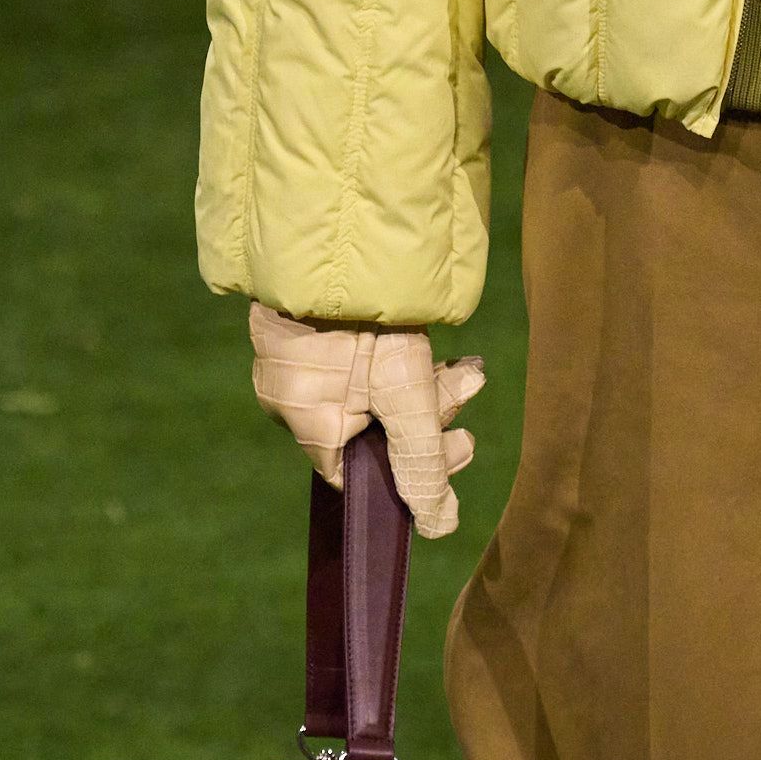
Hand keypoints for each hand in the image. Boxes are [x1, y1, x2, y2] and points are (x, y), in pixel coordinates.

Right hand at [248, 302, 485, 542]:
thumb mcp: (406, 395)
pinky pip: (356, 357)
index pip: (362, 471)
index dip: (414, 467)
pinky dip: (398, 358)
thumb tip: (439, 527)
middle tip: (469, 393)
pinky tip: (439, 345)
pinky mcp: (306, 323)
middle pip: (373, 427)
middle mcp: (291, 396)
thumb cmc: (367, 322)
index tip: (460, 444)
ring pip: (370, 389)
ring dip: (424, 382)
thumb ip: (423, 460)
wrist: (330, 232)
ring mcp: (295, 357)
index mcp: (307, 423)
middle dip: (430, 414)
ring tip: (468, 368)